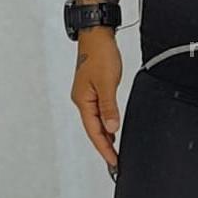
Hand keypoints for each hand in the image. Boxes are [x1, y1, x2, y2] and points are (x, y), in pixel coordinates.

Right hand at [70, 32, 122, 168]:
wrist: (97, 35)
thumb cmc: (99, 53)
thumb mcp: (107, 82)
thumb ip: (109, 106)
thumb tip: (112, 127)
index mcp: (83, 100)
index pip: (94, 131)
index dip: (104, 148)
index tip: (113, 162)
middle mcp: (82, 100)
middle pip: (93, 129)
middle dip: (104, 146)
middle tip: (115, 162)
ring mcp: (87, 95)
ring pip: (96, 121)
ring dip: (105, 136)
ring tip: (114, 151)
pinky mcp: (93, 88)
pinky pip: (98, 112)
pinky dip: (105, 122)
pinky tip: (111, 128)